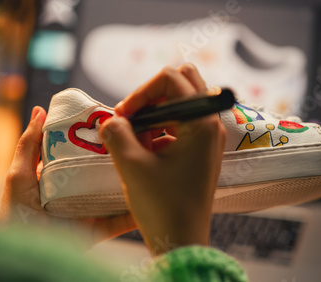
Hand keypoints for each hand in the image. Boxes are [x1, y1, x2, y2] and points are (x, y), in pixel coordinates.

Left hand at [0, 106, 135, 245]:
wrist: (23, 254)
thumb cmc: (15, 213)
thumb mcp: (19, 174)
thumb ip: (29, 144)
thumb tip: (40, 111)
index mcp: (60, 174)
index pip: (82, 151)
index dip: (97, 137)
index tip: (116, 122)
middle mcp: (76, 190)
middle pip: (101, 170)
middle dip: (119, 157)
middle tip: (141, 140)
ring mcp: (88, 211)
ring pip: (114, 194)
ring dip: (130, 182)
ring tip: (150, 166)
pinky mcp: (96, 231)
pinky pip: (118, 222)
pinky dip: (133, 215)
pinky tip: (148, 203)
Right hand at [100, 64, 225, 255]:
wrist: (181, 241)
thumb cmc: (161, 205)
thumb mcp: (131, 165)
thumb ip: (116, 133)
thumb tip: (111, 120)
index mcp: (201, 123)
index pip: (171, 78)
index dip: (141, 92)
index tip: (123, 117)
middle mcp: (209, 125)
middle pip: (181, 84)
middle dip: (150, 97)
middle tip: (131, 120)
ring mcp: (206, 138)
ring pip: (177, 105)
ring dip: (151, 117)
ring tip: (134, 144)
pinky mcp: (199, 151)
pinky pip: (177, 126)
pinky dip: (157, 132)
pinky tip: (143, 154)